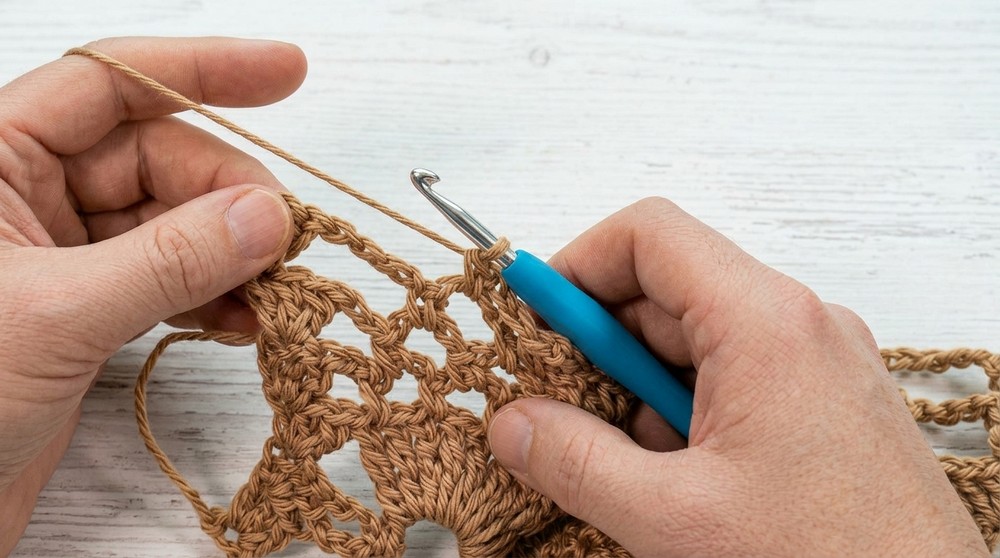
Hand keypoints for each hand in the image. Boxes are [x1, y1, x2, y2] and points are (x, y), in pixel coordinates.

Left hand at [0, 37, 304, 552]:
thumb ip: (166, 261)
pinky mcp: (88, 307)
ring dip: (233, 252)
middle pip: (160, 159)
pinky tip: (246, 320)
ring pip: (174, 221)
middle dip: (231, 194)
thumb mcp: (53, 316)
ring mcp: (62, 252)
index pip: (106, 83)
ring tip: (274, 290)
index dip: (203, 70)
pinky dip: (215, 296)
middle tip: (284, 239)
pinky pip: (171, 277)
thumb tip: (265, 216)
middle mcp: (26, 195)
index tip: (285, 71)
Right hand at [488, 198, 987, 555]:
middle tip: (554, 407)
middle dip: (597, 346)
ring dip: (637, 390)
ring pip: (693, 340)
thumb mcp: (676, 518)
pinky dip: (682, 414)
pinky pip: (729, 379)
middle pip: (665, 289)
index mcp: (766, 323)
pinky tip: (674, 478)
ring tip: (625, 465)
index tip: (532, 320)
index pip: (649, 235)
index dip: (576, 266)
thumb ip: (577, 463)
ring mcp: (815, 363)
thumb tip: (513, 424)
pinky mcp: (820, 403)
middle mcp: (799, 325)